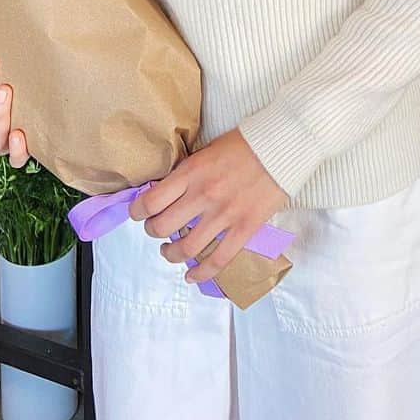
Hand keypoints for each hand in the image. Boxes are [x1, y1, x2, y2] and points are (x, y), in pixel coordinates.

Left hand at [128, 129, 286, 284]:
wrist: (282, 146)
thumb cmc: (244, 144)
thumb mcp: (207, 150)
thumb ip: (188, 172)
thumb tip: (168, 192)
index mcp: (192, 172)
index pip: (151, 201)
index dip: (137, 212)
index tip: (138, 214)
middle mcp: (203, 195)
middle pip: (162, 227)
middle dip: (153, 231)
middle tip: (156, 230)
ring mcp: (224, 214)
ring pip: (186, 248)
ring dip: (171, 254)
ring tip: (170, 251)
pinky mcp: (244, 228)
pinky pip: (218, 260)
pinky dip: (201, 273)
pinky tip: (191, 275)